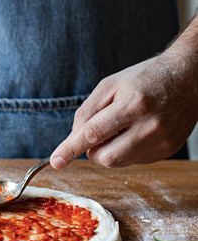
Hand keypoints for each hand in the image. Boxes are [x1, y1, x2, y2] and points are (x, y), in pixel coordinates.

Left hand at [50, 17, 197, 168]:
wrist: (188, 78)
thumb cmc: (145, 78)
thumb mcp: (110, 84)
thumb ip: (88, 111)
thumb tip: (74, 138)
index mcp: (132, 105)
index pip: (93, 133)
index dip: (71, 149)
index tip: (56, 162)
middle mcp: (149, 127)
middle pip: (105, 157)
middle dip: (92, 150)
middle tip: (99, 132)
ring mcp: (161, 142)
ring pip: (118, 162)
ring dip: (110, 150)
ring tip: (122, 126)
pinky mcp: (167, 151)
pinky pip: (134, 161)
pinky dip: (126, 150)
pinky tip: (136, 131)